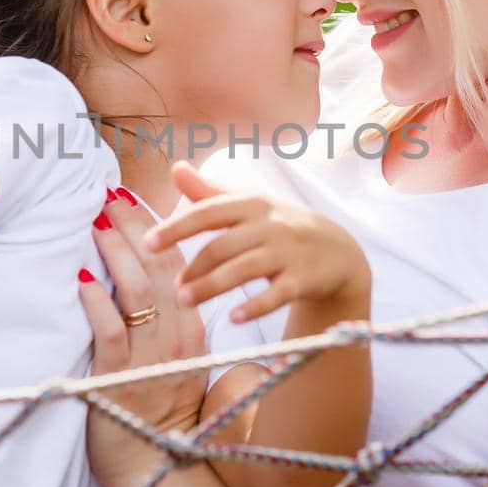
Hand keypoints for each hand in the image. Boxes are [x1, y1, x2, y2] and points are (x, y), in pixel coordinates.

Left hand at [76, 185, 209, 486]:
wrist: (154, 465)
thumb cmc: (157, 404)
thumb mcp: (174, 352)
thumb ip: (166, 311)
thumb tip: (146, 269)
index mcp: (192, 326)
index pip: (178, 263)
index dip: (155, 226)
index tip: (132, 195)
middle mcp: (177, 336)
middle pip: (158, 267)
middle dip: (133, 226)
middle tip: (108, 193)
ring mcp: (151, 357)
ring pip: (138, 292)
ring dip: (115, 252)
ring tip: (95, 222)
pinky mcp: (121, 379)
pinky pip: (111, 332)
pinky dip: (96, 302)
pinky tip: (81, 277)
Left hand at [143, 160, 371, 325]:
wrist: (340, 251)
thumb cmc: (282, 227)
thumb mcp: (250, 206)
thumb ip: (209, 192)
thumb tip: (174, 167)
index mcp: (251, 204)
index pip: (208, 212)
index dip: (177, 227)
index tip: (147, 243)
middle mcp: (269, 224)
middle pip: (223, 245)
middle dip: (194, 267)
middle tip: (171, 289)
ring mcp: (288, 251)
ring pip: (245, 268)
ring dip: (213, 286)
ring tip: (185, 300)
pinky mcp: (305, 278)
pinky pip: (278, 293)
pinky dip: (256, 307)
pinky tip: (234, 319)